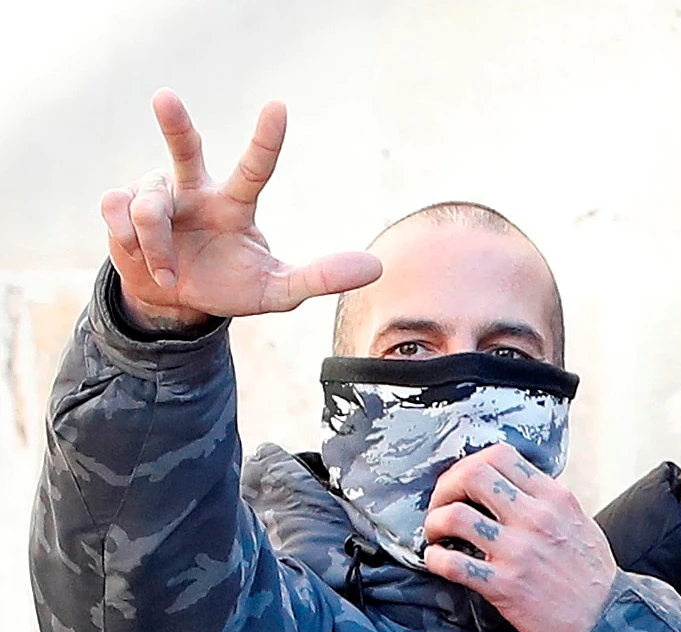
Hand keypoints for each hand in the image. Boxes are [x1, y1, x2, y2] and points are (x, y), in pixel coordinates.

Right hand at [97, 93, 380, 332]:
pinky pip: (119, 217)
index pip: (255, 169)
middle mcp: (195, 189)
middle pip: (185, 149)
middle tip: (165, 96)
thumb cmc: (230, 286)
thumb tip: (376, 266)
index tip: (278, 107)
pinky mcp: (119, 204)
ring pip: (149, 208)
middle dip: (174, 123)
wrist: (176, 301)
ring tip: (170, 272)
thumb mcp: (277, 291)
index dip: (266, 140)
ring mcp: (156, 194)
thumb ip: (321, 277)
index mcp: (234, 204)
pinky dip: (133, 247)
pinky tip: (143, 257)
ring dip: (157, 247)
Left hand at [420, 444, 618, 631]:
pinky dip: (435, 559)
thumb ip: (548, 501)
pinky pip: (452, 563)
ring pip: (454, 516)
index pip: (500, 455)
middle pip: (471, 476)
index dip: (470, 464)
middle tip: (442, 506)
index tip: (464, 484)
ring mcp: (519, 552)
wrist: (606, 622)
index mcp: (555, 499)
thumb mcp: (581, 523)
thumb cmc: (592, 576)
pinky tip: (439, 561)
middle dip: (445, 488)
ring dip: (434, 522)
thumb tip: (513, 485)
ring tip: (437, 535)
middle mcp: (536, 519)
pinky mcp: (504, 585)